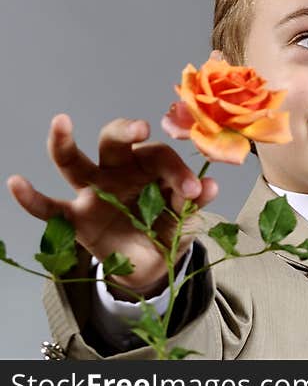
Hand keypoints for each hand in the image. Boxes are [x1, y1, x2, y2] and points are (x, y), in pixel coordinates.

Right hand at [6, 114, 218, 298]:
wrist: (151, 264)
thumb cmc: (168, 227)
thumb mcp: (186, 217)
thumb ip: (194, 201)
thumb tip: (212, 185)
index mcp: (149, 166)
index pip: (159, 157)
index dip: (177, 170)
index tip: (195, 190)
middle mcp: (118, 171)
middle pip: (115, 141)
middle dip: (126, 131)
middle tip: (141, 129)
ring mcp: (92, 191)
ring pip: (74, 162)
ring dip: (65, 143)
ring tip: (61, 121)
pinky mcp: (75, 218)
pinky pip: (48, 207)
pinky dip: (30, 198)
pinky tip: (15, 183)